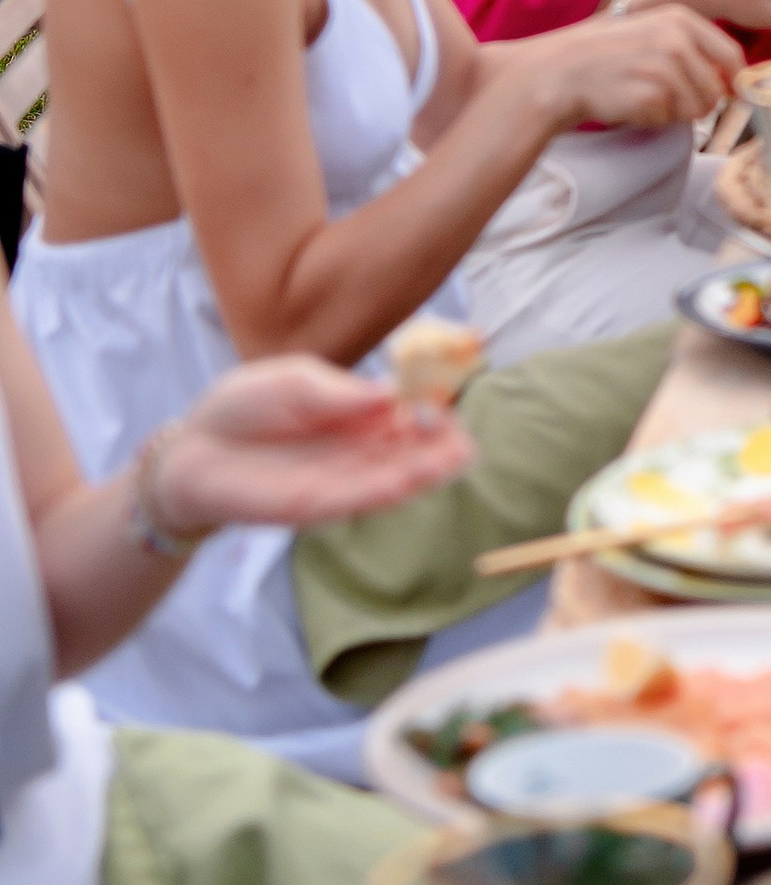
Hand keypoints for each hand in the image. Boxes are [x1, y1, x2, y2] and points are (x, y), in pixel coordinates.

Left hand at [150, 361, 475, 539]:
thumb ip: (337, 391)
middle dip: (439, 445)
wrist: (193, 449)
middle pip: (409, 449)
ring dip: (426, 470)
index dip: (431, 409)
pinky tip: (412, 477)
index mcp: (356, 413)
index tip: (448, 402)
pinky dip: (387, 488)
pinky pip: (359, 498)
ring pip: (393, 477)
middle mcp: (356, 448)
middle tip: (464, 439)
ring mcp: (340, 479)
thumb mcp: (293, 380)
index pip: (404, 413)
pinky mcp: (318, 505)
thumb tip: (387, 392)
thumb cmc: (242, 408)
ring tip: (456, 459)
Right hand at [528, 5, 741, 127]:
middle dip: (699, 103)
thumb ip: (690, 46)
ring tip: (642, 96)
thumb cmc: (605, 55)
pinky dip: (653, 119)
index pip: (730, 54)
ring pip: (697, 110)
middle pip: (716, 90)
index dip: (734, 80)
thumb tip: (730, 78)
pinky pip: (670, 121)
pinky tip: (629, 104)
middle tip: (665, 100)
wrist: (560, 72)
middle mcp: (677, 40)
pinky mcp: (652, 96)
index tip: (731, 95)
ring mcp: (665, 68)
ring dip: (674, 113)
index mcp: (680, 19)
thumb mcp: (649, 31)